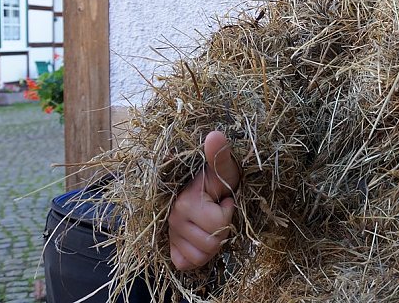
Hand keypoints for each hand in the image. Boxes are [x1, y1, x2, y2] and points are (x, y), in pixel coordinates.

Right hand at [168, 131, 241, 269]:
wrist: (206, 186)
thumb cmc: (219, 178)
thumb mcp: (224, 168)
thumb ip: (220, 155)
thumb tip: (214, 135)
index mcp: (186, 202)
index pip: (218, 223)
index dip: (228, 213)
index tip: (225, 200)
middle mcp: (173, 220)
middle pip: (210, 244)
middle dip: (222, 231)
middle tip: (219, 214)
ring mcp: (170, 234)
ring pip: (199, 256)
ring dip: (212, 245)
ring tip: (212, 225)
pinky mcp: (171, 247)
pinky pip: (186, 263)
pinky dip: (198, 257)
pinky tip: (202, 239)